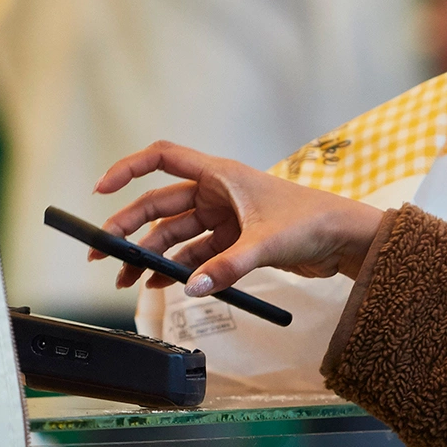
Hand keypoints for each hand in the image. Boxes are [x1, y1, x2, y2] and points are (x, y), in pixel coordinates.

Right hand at [93, 141, 384, 296]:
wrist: (345, 239)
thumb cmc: (313, 221)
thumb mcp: (266, 243)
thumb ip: (226, 267)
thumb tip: (191, 288)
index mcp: (220, 175)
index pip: (162, 158)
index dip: (128, 170)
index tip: (101, 191)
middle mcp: (217, 193)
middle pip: (159, 206)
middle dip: (129, 229)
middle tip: (104, 253)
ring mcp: (225, 218)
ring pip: (175, 236)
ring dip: (151, 257)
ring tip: (127, 281)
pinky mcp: (235, 242)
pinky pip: (196, 255)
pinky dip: (178, 269)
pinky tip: (162, 284)